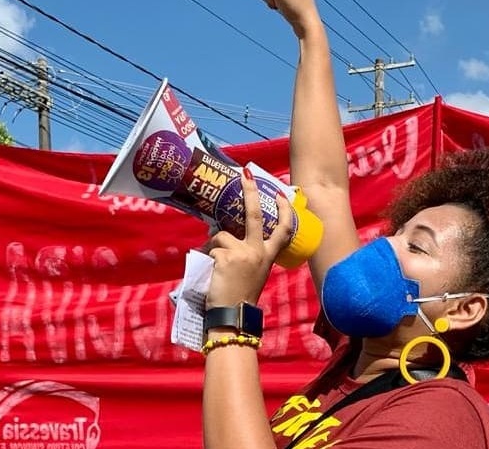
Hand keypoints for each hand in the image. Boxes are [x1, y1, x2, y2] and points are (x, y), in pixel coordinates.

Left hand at [205, 167, 292, 307]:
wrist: (233, 316)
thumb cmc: (240, 297)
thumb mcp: (252, 274)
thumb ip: (246, 255)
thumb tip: (222, 236)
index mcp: (268, 257)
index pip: (282, 229)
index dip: (283, 210)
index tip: (280, 194)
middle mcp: (258, 252)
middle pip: (254, 215)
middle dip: (249, 191)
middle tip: (245, 174)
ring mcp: (242, 253)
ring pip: (221, 236)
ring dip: (212, 245)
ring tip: (213, 265)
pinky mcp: (225, 257)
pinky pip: (209, 249)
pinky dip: (205, 257)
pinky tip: (209, 272)